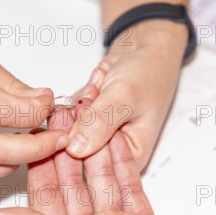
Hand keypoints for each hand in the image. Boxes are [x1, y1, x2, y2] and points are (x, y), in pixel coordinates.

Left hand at [66, 20, 188, 169]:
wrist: (144, 50)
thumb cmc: (148, 74)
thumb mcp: (125, 97)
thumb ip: (100, 122)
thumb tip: (75, 148)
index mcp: (131, 157)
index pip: (95, 164)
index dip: (85, 137)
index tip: (93, 106)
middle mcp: (113, 151)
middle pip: (78, 147)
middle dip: (82, 116)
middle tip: (98, 92)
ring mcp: (97, 136)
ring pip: (69, 128)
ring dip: (82, 101)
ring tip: (103, 85)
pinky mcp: (86, 121)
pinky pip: (67, 113)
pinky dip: (79, 95)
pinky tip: (98, 83)